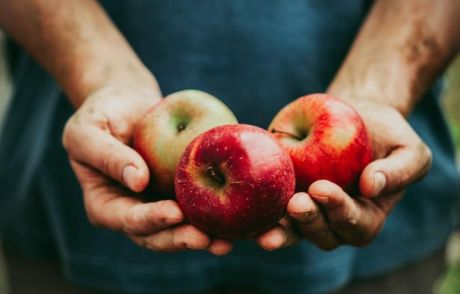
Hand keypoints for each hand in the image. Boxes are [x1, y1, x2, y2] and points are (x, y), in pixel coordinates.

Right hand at [62, 85, 231, 254]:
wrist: (126, 103)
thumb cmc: (100, 114)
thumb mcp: (87, 131)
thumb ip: (107, 156)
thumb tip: (138, 181)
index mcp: (106, 205)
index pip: (128, 219)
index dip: (150, 220)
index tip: (174, 213)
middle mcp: (134, 211)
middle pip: (157, 235)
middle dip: (181, 239)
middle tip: (207, 239)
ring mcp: (158, 204)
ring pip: (181, 228)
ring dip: (203, 237)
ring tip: (227, 242)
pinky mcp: (180, 192)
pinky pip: (197, 206)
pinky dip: (216, 215)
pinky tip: (237, 217)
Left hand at [256, 101, 431, 250]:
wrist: (353, 114)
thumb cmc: (385, 135)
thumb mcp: (408, 149)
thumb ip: (399, 171)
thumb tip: (371, 187)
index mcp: (366, 215)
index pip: (355, 224)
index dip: (339, 211)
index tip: (322, 189)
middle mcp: (334, 219)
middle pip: (323, 235)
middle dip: (309, 222)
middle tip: (296, 202)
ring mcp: (308, 209)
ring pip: (294, 231)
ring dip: (282, 230)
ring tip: (268, 225)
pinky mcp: (285, 194)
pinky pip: (273, 211)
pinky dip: (262, 214)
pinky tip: (251, 209)